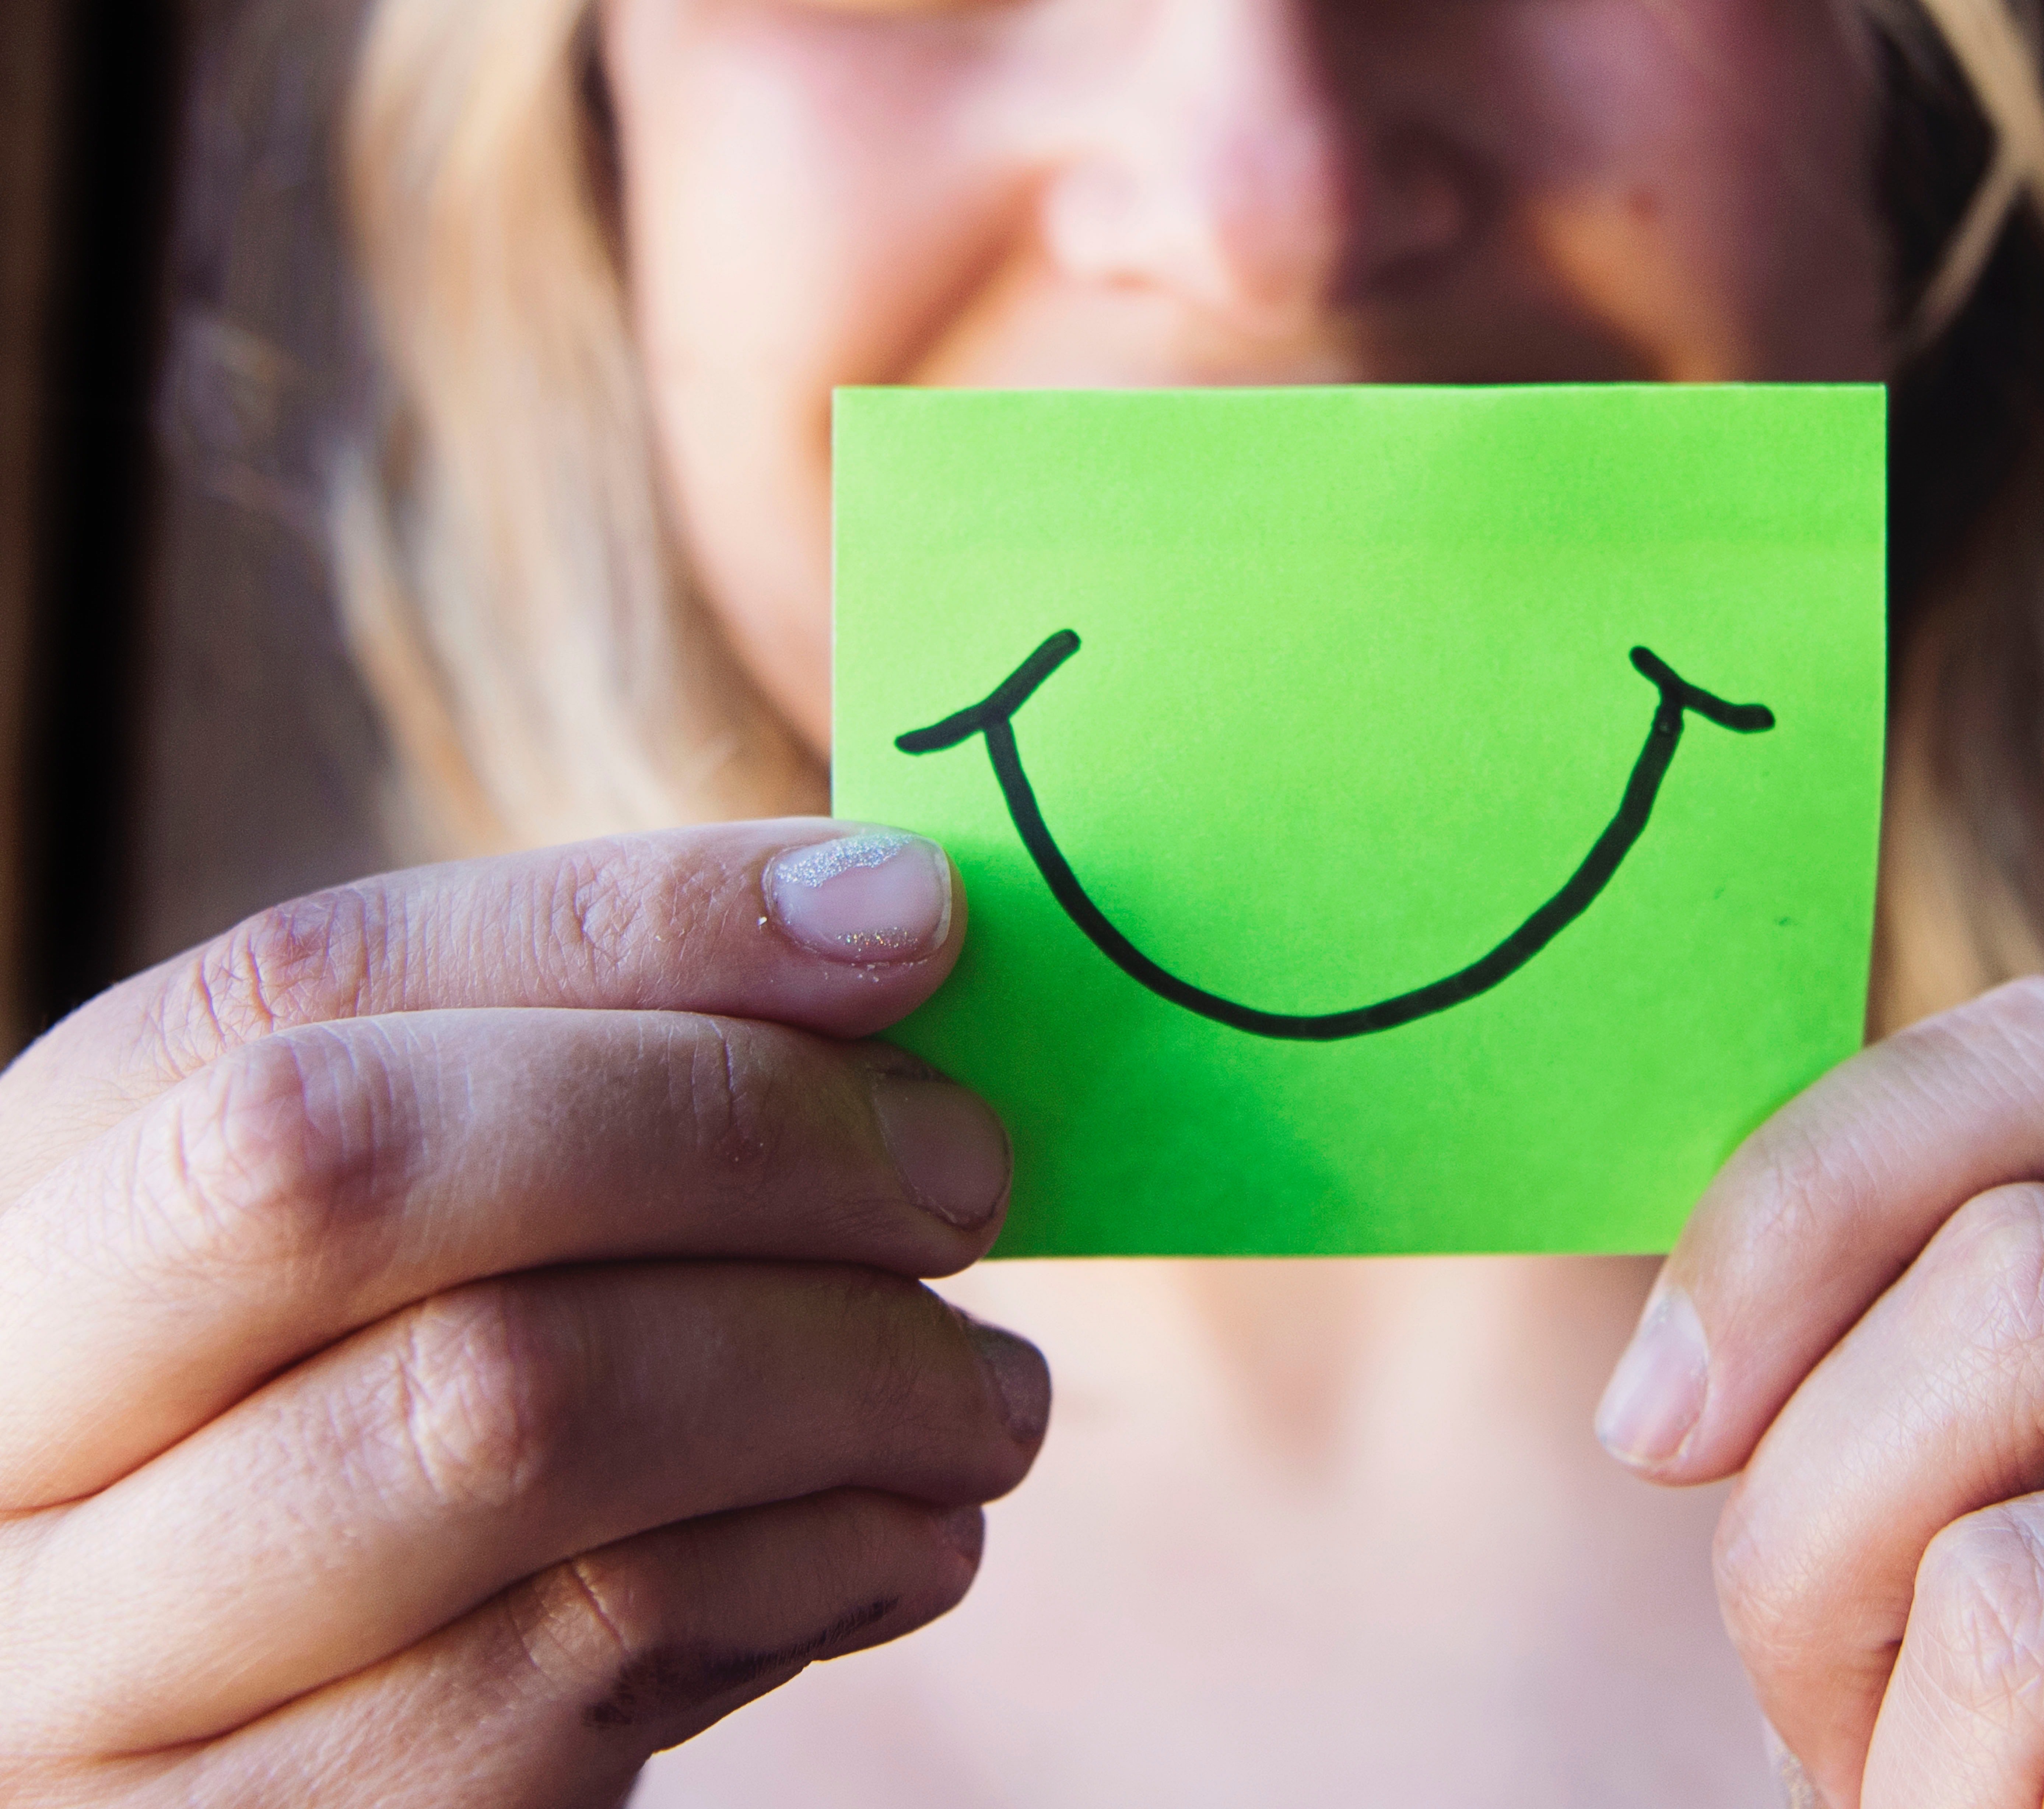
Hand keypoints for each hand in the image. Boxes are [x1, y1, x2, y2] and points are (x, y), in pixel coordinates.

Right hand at [0, 822, 1046, 1806]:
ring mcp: (88, 1671)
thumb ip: (589, 1097)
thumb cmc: (403, 1475)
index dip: (635, 922)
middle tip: (968, 1173)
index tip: (909, 912)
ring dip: (838, 1375)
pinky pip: (585, 1648)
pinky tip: (904, 1540)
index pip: (306, 982)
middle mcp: (1, 1429)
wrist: (297, 1798)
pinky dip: (816, 1562)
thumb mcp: (425, 1274)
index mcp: (36, 1209)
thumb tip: (888, 917)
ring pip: (507, 1414)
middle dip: (733, 1131)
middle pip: (358, 1171)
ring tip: (987, 1395)